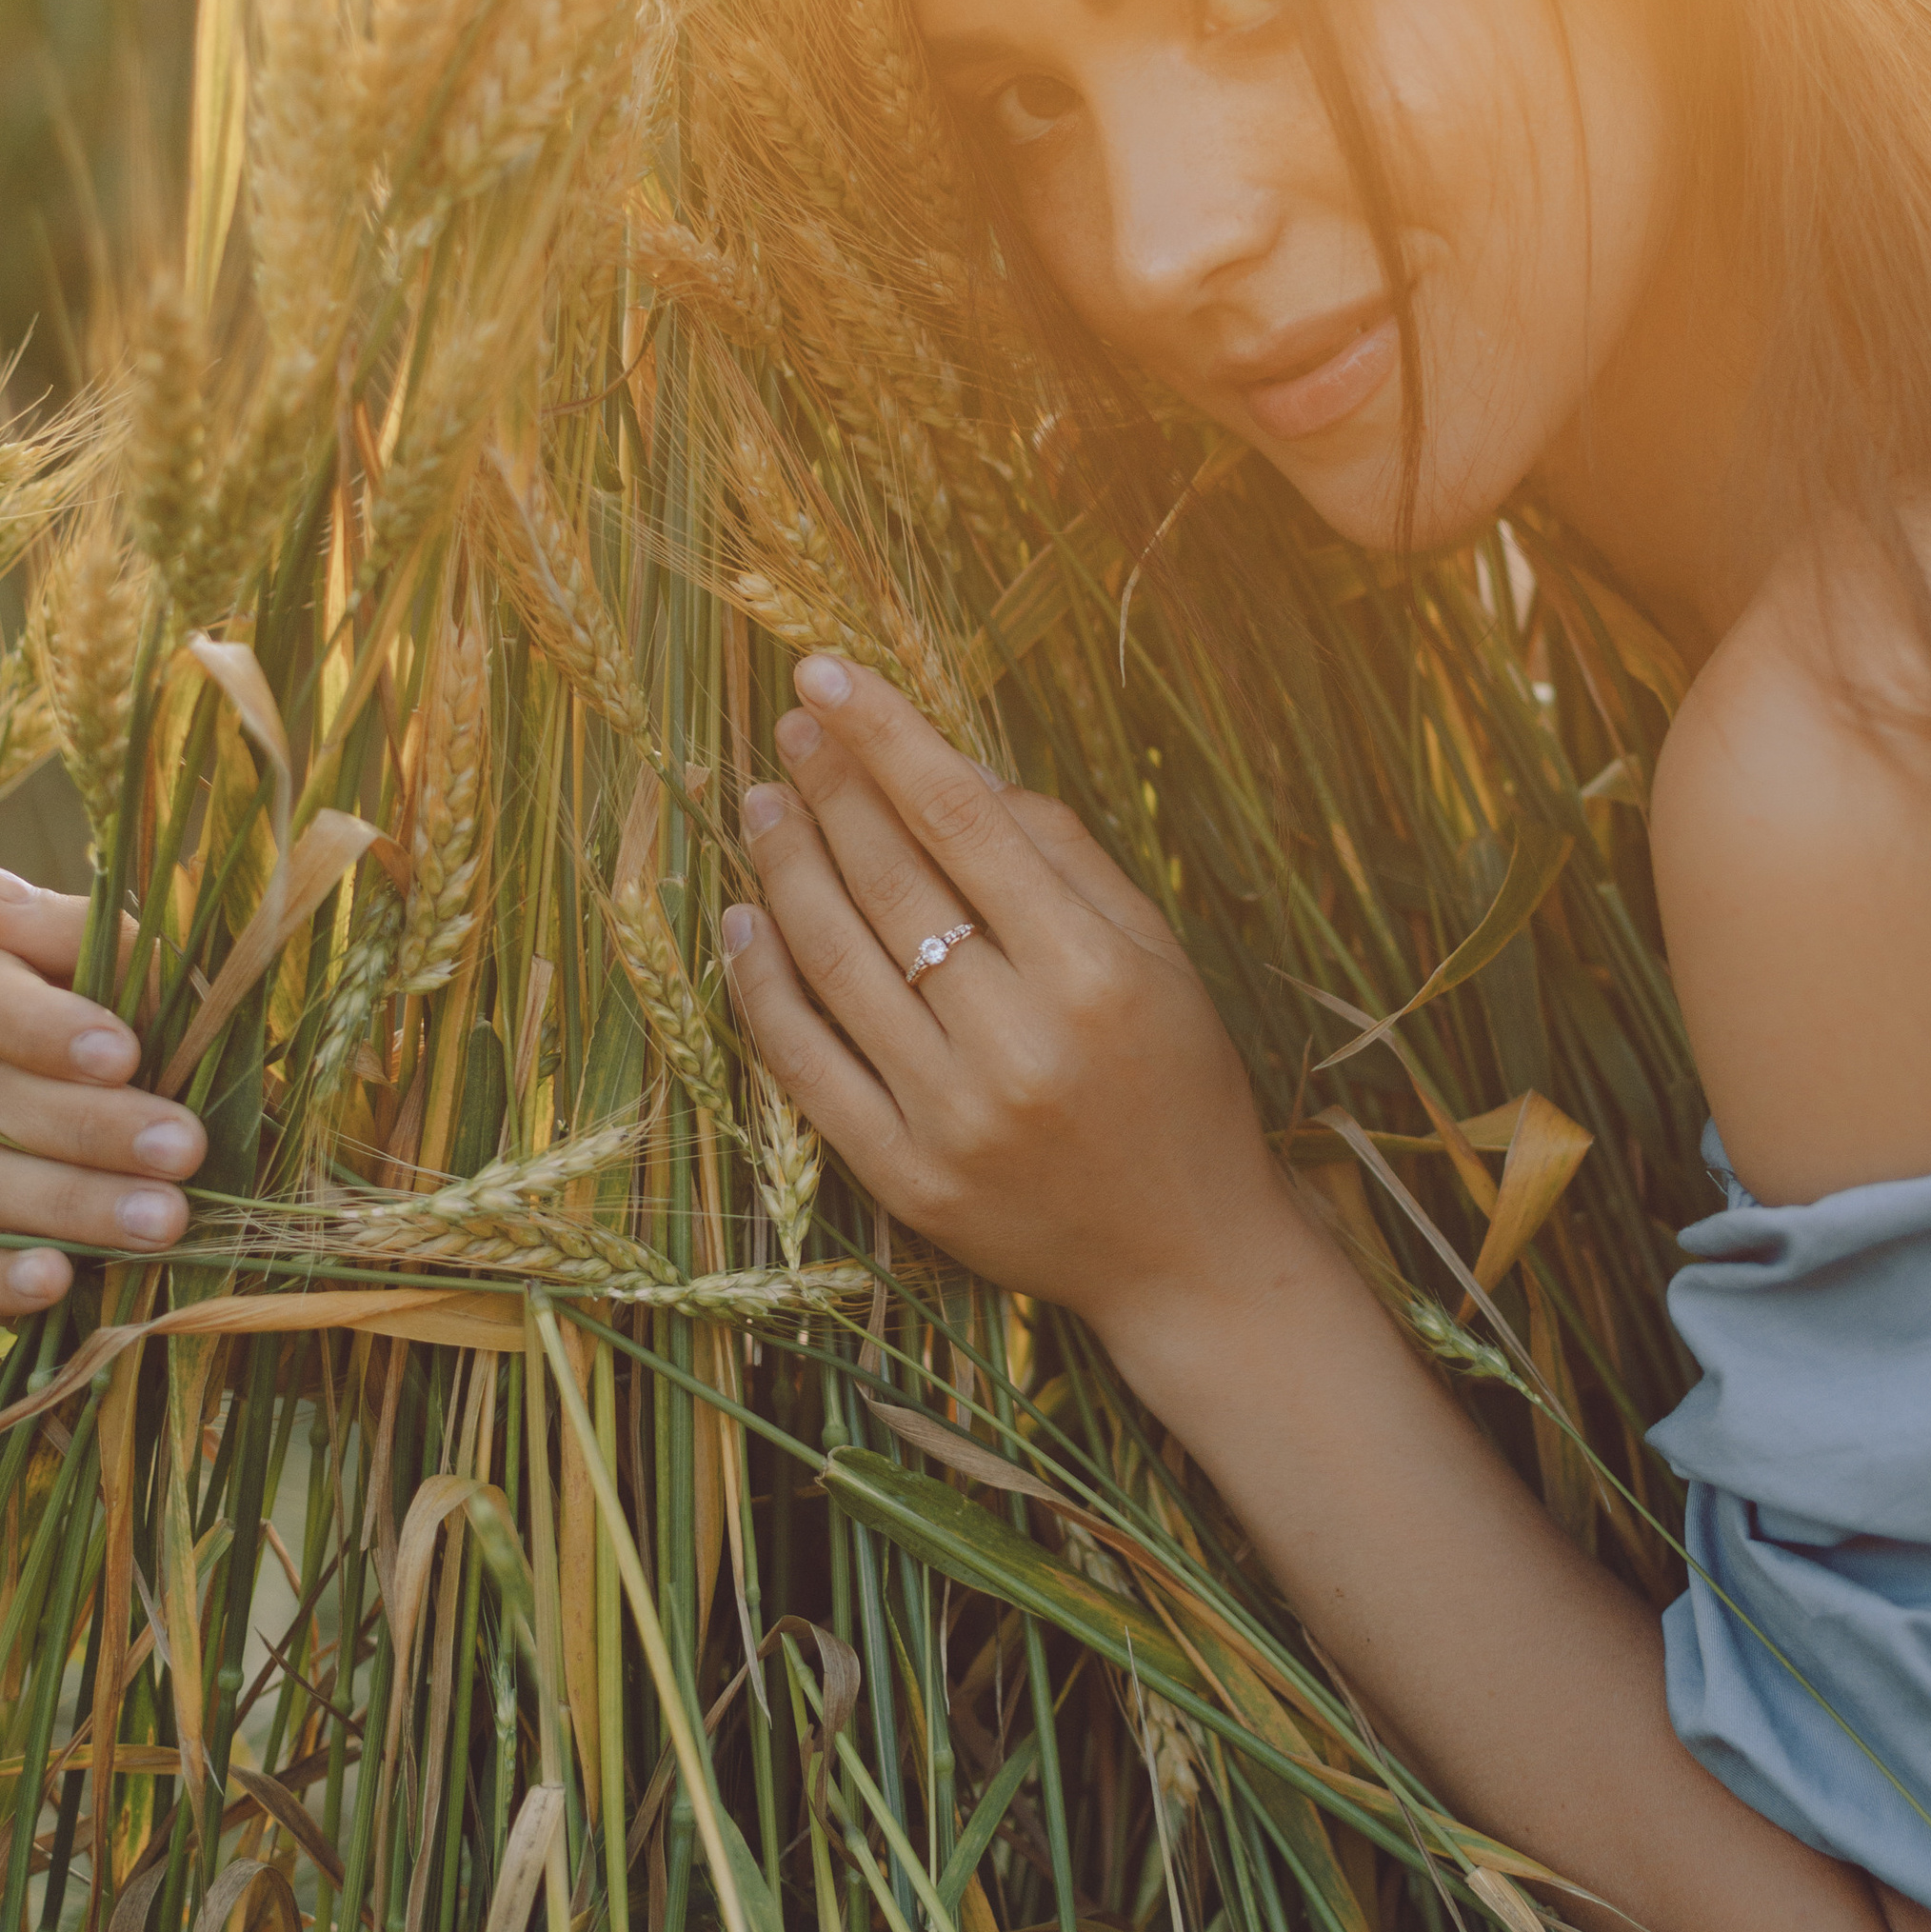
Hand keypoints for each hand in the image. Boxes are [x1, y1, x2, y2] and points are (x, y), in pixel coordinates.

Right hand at [0, 863, 205, 1317]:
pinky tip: (56, 1279)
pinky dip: (1, 1277)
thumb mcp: (197, 989)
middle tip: (183, 1146)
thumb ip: (93, 937)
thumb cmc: (239, 1064)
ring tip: (165, 1220)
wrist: (297, 1182)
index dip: (33, 1023)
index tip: (122, 1051)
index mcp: (33, 1008)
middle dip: (90, 1124)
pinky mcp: (0, 1264)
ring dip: (70, 1200)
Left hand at [724, 658, 1297, 1335]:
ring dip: (784, 867)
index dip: (886, 738)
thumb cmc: (1180, 1083)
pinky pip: (805, 1064)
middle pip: (890, 881)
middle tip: (789, 730)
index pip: (963, 820)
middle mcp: (1018, 1041)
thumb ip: (1063, 856)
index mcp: (1093, 970)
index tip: (825, 676)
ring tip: (762, 802)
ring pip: (835, 961)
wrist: (1187, 1255)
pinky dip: (763, 983)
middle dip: (829, 788)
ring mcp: (952, 1116)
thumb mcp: (1158, 954)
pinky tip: (742, 917)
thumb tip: (954, 767)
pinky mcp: (905, 1178)